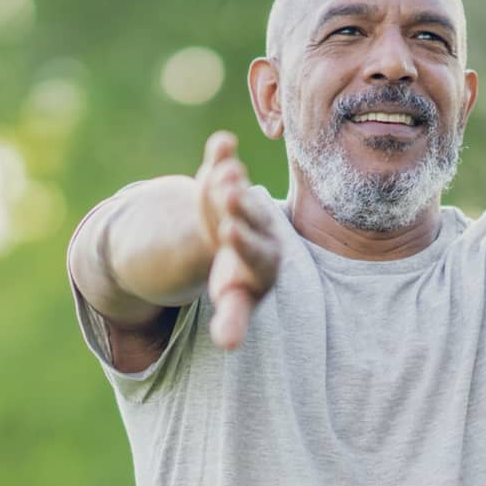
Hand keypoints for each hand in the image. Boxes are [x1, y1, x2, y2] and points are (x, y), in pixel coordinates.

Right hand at [196, 132, 286, 350]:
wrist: (230, 242)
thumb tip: (228, 345)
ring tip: (224, 167)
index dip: (245, 242)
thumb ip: (233, 321)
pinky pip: (224, 167)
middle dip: (240, 207)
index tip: (230, 232)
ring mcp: (244, 203)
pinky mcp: (227, 183)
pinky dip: (220, 155)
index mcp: (264, 259)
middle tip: (232, 193)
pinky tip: (221, 141)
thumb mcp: (235, 301)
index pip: (257, 252)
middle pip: (251, 218)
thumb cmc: (237, 279)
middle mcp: (259, 228)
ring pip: (238, 192)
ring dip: (229, 179)